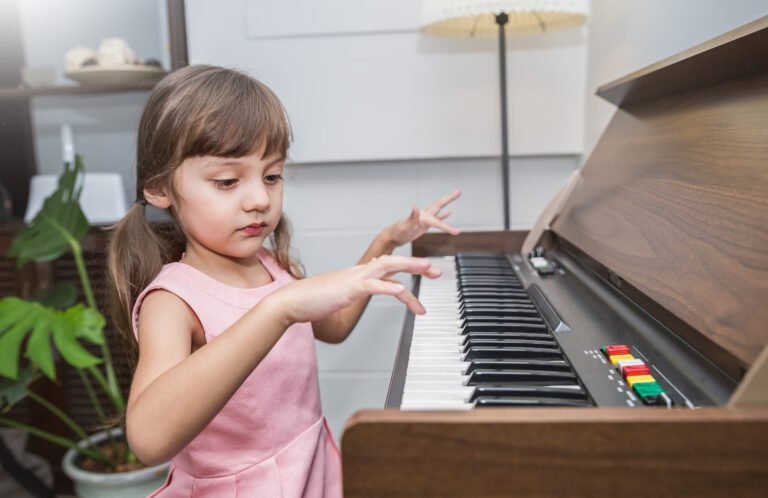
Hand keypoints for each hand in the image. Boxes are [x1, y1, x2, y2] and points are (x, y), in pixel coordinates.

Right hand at [267, 255, 441, 324]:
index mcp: (359, 275)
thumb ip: (356, 290)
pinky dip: (388, 287)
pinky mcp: (348, 289)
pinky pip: (372, 286)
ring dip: (410, 266)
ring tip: (429, 269)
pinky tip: (401, 290)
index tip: (426, 273)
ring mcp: (354, 279)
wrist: (292, 301)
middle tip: (437, 271)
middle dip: (417, 265)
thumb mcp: (341, 295)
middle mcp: (360, 272)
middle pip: (394, 262)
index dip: (409, 270)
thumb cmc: (314, 301)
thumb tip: (367, 288)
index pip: (389, 270)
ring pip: (387, 267)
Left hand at [387, 190, 461, 246]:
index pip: (436, 220)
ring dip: (447, 204)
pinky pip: (436, 219)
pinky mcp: (424, 224)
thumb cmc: (397, 233)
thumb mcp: (404, 226)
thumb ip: (411, 217)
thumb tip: (415, 207)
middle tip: (458, 191)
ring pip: (438, 210)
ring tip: (455, 196)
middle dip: (449, 198)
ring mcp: (424, 219)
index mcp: (421, 217)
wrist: (391, 238)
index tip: (456, 232)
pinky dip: (443, 216)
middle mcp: (423, 215)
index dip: (446, 226)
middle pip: (439, 204)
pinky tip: (448, 213)